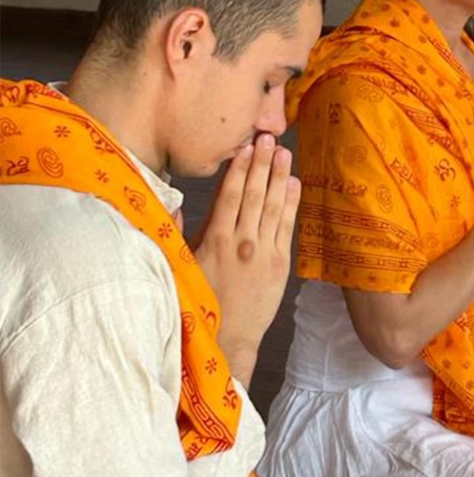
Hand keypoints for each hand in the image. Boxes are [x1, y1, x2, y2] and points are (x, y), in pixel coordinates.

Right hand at [195, 133, 300, 383]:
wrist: (228, 338)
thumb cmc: (200, 301)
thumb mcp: (181, 265)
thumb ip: (180, 231)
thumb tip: (175, 201)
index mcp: (214, 240)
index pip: (229, 196)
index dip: (238, 168)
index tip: (245, 146)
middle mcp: (241, 242)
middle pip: (253, 194)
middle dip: (262, 164)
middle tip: (269, 137)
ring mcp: (263, 252)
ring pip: (273, 207)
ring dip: (279, 177)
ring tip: (284, 153)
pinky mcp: (280, 264)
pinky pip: (287, 227)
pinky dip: (291, 204)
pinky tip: (295, 184)